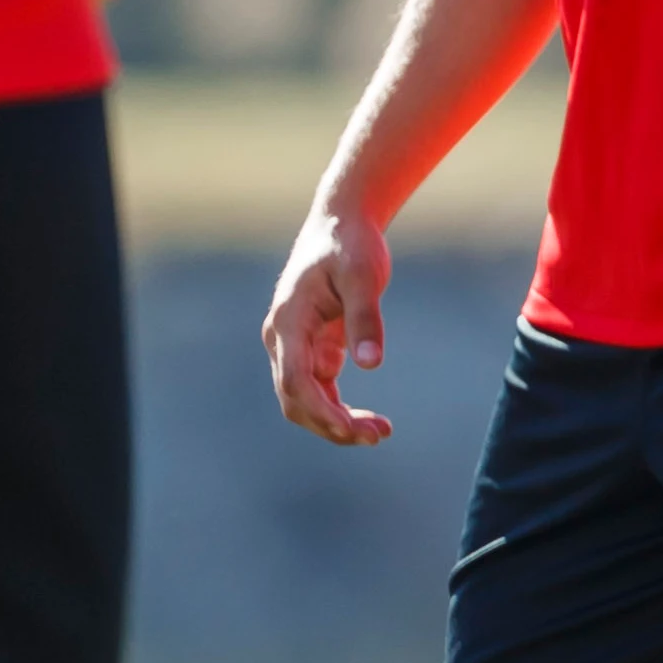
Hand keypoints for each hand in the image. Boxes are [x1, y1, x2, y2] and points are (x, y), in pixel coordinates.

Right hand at [265, 202, 398, 446]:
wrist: (340, 226)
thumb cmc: (351, 246)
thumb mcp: (364, 276)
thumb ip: (366, 318)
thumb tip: (370, 363)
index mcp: (288, 321)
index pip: (295, 379)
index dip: (320, 410)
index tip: (351, 429)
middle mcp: (282, 338)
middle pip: (296, 398)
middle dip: (331, 424)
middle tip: (378, 436)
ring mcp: (293, 345)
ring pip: (305, 398)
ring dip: (336, 421)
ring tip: (380, 432)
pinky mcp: (311, 347)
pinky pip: (318, 388)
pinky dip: (339, 407)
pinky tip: (370, 420)